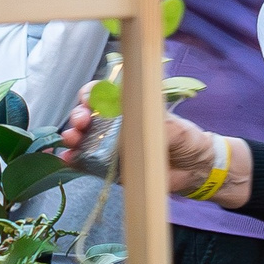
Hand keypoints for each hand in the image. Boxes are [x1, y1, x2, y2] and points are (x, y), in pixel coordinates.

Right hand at [59, 101, 221, 197]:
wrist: (195, 169)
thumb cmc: (186, 139)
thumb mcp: (173, 127)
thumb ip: (153, 123)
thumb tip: (134, 121)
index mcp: (130, 108)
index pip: (102, 94)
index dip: (91, 94)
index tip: (89, 99)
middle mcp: (116, 125)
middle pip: (87, 115)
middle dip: (79, 115)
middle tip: (81, 123)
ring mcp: (110, 146)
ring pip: (82, 138)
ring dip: (73, 137)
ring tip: (73, 140)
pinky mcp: (110, 168)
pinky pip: (86, 163)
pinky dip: (74, 160)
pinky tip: (68, 159)